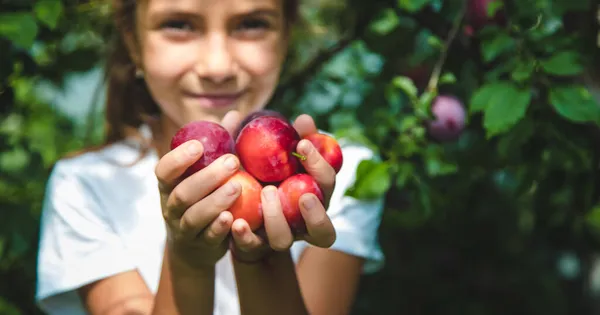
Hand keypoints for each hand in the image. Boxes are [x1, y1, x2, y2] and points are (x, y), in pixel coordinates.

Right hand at [155, 112, 242, 268]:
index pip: (164, 170)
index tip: (199, 145)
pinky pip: (207, 238)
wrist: (195, 246)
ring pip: (193, 216)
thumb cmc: (203, 197)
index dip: (178, 158)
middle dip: (207, 177)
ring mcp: (183, 228)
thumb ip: (220, 146)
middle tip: (232, 161)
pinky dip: (218, 228)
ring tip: (237, 187)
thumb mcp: (206, 173)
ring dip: (215, 201)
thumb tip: (234, 114)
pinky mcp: (199, 246)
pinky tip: (231, 218)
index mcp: (169, 185)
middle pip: (183, 193)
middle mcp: (171, 206)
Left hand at [229, 113, 336, 262]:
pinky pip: (251, 248)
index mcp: (313, 196)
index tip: (303, 144)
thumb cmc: (264, 171)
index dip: (321, 166)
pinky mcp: (252, 246)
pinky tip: (236, 222)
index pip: (327, 184)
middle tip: (304, 194)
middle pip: (323, 230)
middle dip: (316, 213)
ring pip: (285, 241)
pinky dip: (245, 236)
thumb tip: (304, 119)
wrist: (235, 203)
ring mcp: (277, 237)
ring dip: (278, 219)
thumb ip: (290, 137)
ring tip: (267, 194)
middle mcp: (300, 223)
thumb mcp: (276, 152)